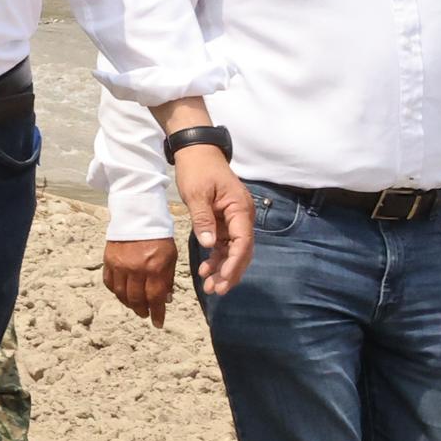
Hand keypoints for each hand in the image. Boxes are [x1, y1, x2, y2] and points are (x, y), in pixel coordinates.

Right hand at [100, 236, 176, 320]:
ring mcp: (120, 266)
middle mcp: (136, 269)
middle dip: (142, 310)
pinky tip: (122, 293)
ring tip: (135, 306)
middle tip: (146, 314)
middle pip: (137, 299)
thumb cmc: (158, 237)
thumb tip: (166, 299)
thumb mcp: (171, 257)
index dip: (157, 314)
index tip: (158, 323)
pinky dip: (116, 292)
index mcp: (155, 268)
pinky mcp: (109, 261)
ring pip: (121, 294)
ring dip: (129, 304)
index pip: (155, 298)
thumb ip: (168, 279)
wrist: (138, 217)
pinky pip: (109, 283)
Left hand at [172, 144, 256, 299]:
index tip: (224, 279)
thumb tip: (209, 244)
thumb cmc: (198, 168)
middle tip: (217, 290)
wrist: (197, 150)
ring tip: (210, 286)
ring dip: (223, 268)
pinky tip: (206, 269)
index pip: (243, 243)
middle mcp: (242, 216)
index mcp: (240, 209)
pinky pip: (224, 243)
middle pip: (242, 251)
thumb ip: (203, 219)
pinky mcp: (225, 220)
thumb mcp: (197, 194)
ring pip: (233, 250)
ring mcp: (234, 219)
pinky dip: (217, 256)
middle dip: (231, 272)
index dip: (234, 264)